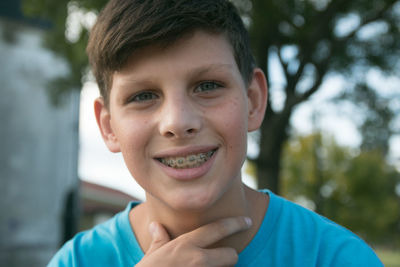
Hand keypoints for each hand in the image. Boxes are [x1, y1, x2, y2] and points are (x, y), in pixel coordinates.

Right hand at [136, 216, 251, 266]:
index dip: (236, 223)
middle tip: (222, 258)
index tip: (247, 221)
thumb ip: (159, 239)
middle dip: (229, 257)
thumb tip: (156, 226)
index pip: (218, 228)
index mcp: (186, 245)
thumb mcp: (152, 255)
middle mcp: (198, 259)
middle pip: (232, 255)